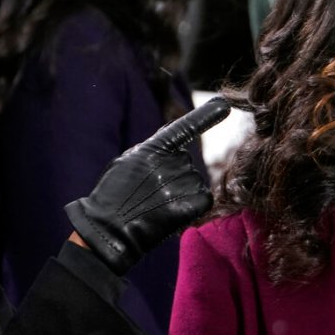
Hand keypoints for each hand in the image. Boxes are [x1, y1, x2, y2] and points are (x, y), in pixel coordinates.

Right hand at [64, 97, 229, 275]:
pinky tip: (172, 212)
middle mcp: (172, 162)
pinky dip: (192, 204)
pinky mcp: (194, 203)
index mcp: (152, 149)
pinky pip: (203, 197)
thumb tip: (171, 135)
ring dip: (180, 191)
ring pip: (193, 181)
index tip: (224, 104)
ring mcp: (184, 183)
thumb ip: (149, 149)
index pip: (183, 127)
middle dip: (171, 174)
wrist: (110, 230)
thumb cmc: (112, 197)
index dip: (205, 116)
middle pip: (184, 163)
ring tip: (155, 205)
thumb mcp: (123, 164)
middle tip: (148, 193)